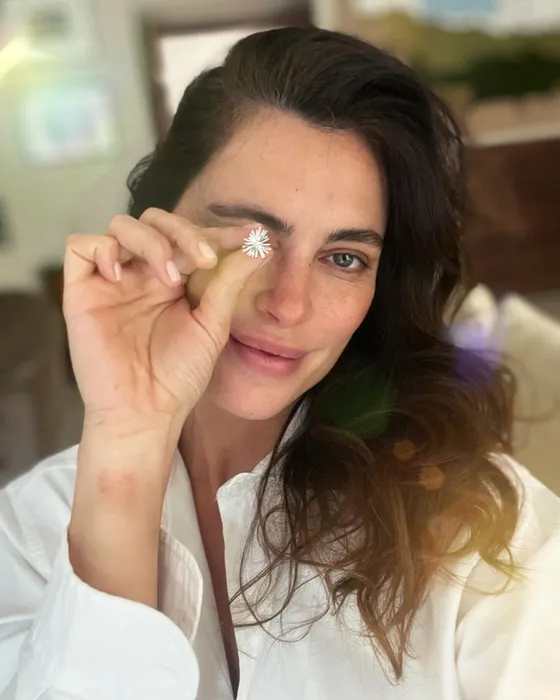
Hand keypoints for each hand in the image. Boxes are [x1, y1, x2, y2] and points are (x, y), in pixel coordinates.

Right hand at [63, 208, 270, 425]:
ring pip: (121, 226)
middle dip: (184, 231)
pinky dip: (101, 249)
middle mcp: (142, 274)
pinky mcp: (82, 291)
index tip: (250, 234)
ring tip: (171, 278)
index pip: (191, 238)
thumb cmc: (178, 376)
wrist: (146, 413)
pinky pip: (80, 247)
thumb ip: (230, 283)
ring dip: (151, 241)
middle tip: (206, 258)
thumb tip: (261, 246)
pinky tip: (123, 276)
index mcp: (174, 280)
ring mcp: (112, 281)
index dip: (219, 231)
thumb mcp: (212, 325)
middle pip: (155, 221)